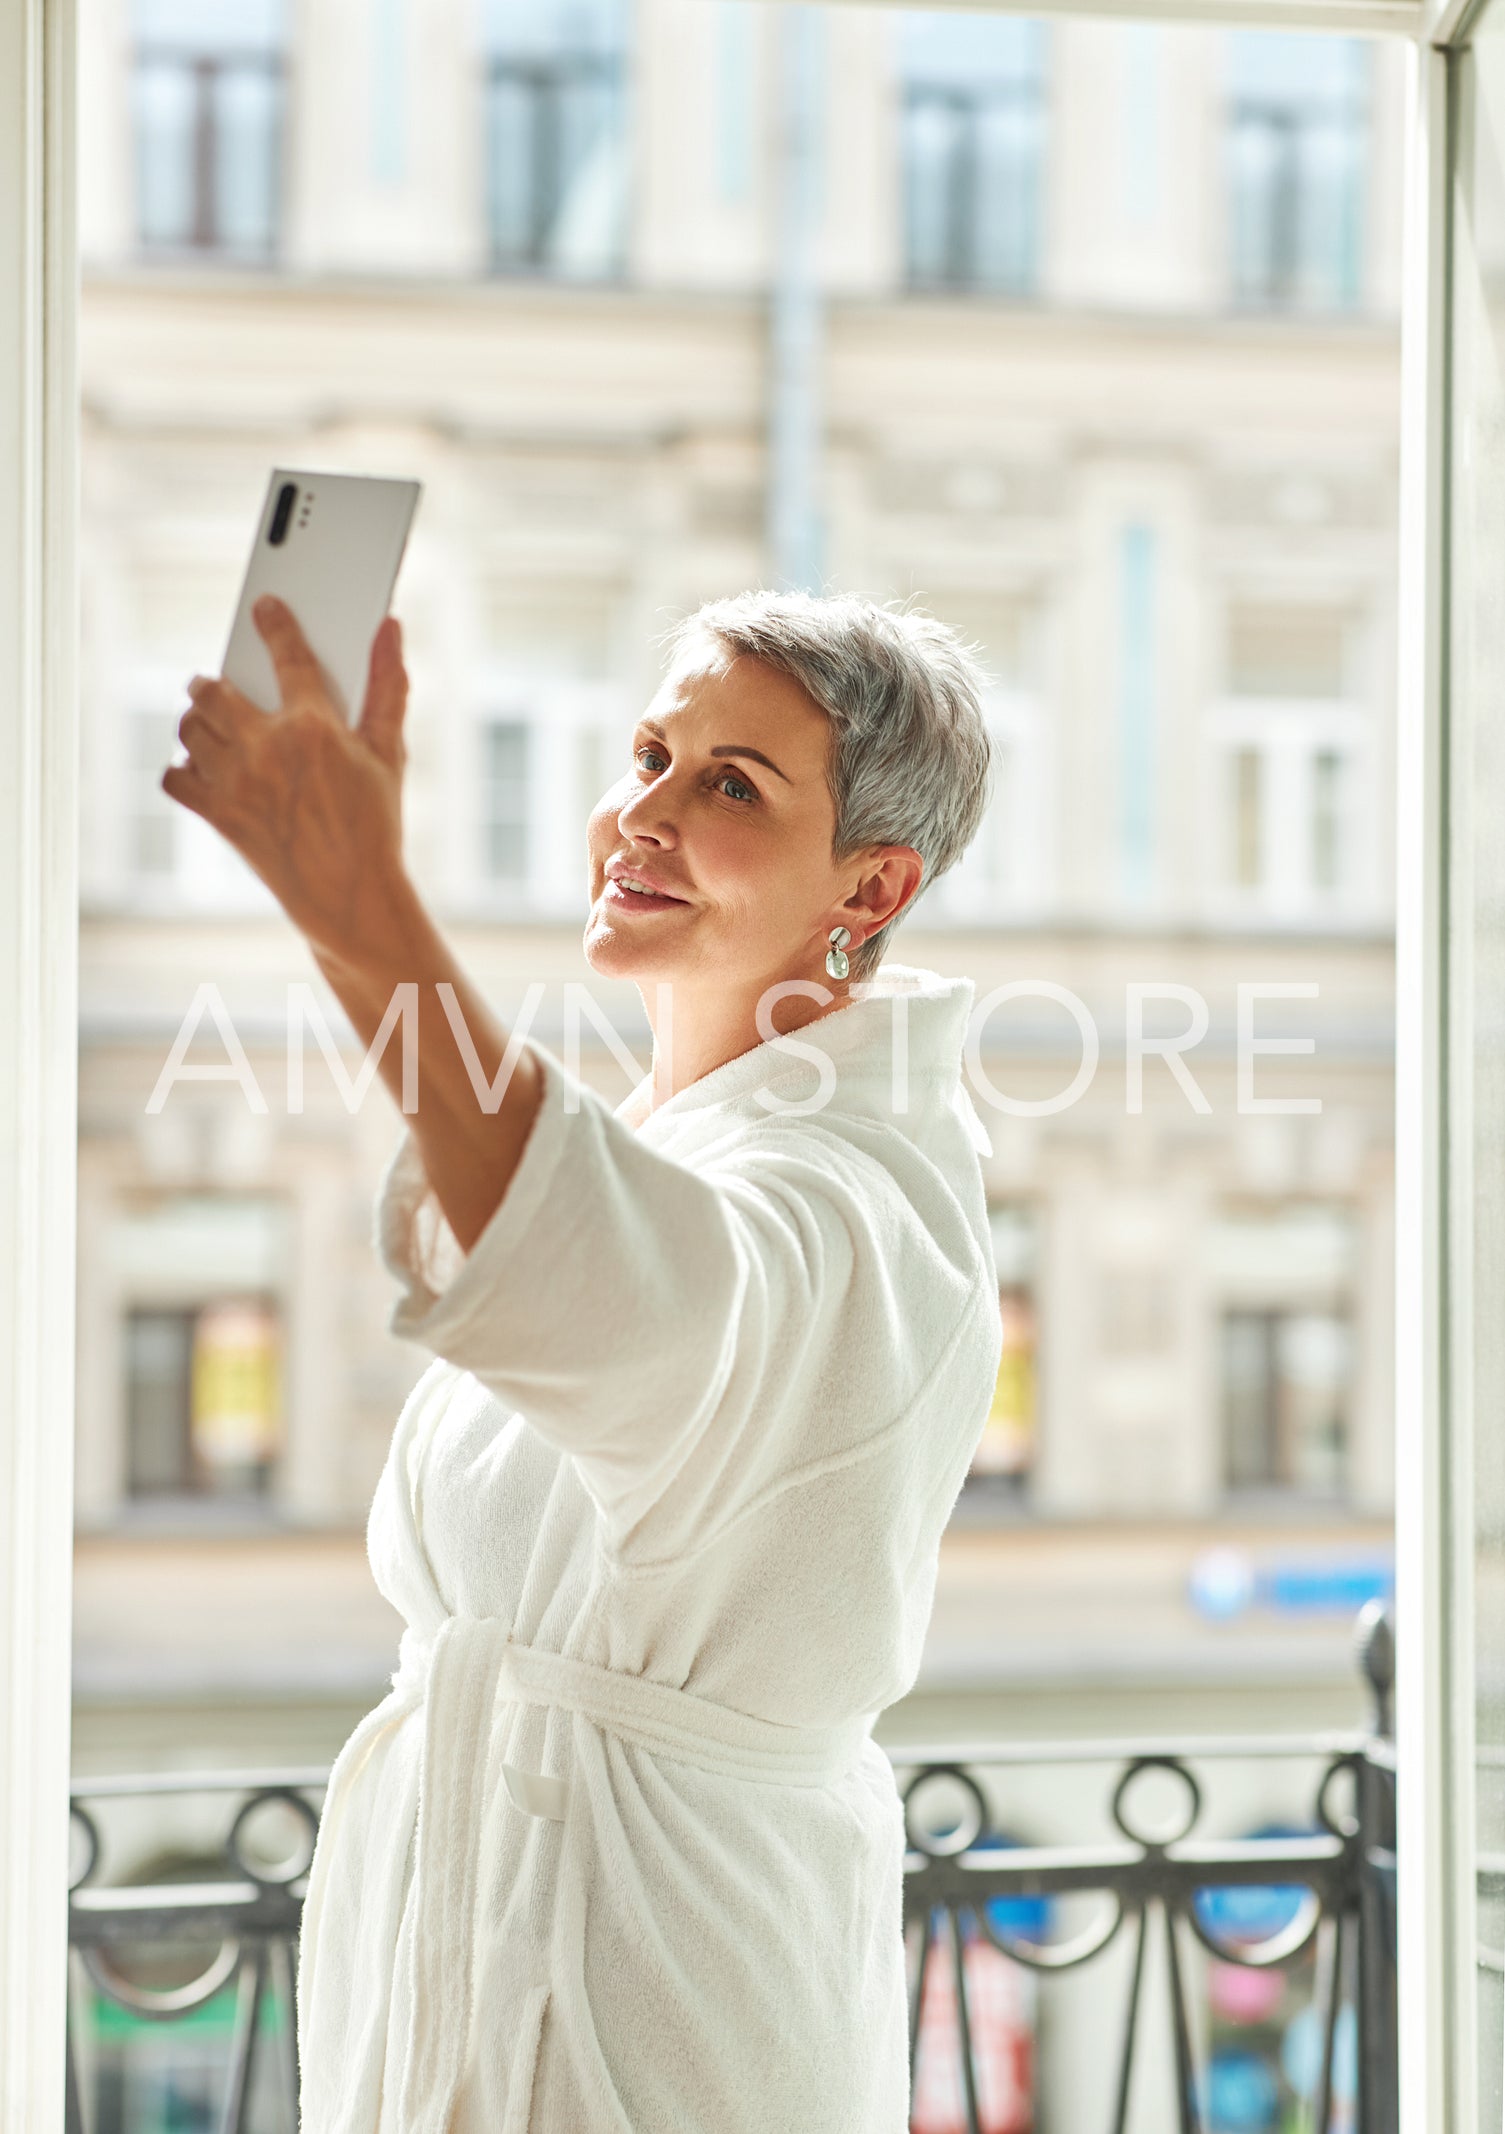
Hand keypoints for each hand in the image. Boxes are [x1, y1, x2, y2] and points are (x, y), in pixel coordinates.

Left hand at [164, 596, 418, 966]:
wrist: (350, 895)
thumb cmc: (375, 825)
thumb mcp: (389, 753)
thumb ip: (388, 685)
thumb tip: (390, 628)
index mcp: (313, 727)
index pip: (287, 653)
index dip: (274, 623)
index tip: (264, 608)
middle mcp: (266, 748)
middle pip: (212, 690)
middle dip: (210, 680)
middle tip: (216, 683)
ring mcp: (236, 783)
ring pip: (189, 729)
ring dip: (195, 720)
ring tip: (210, 725)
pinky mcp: (219, 816)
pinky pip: (175, 778)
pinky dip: (182, 769)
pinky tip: (202, 768)